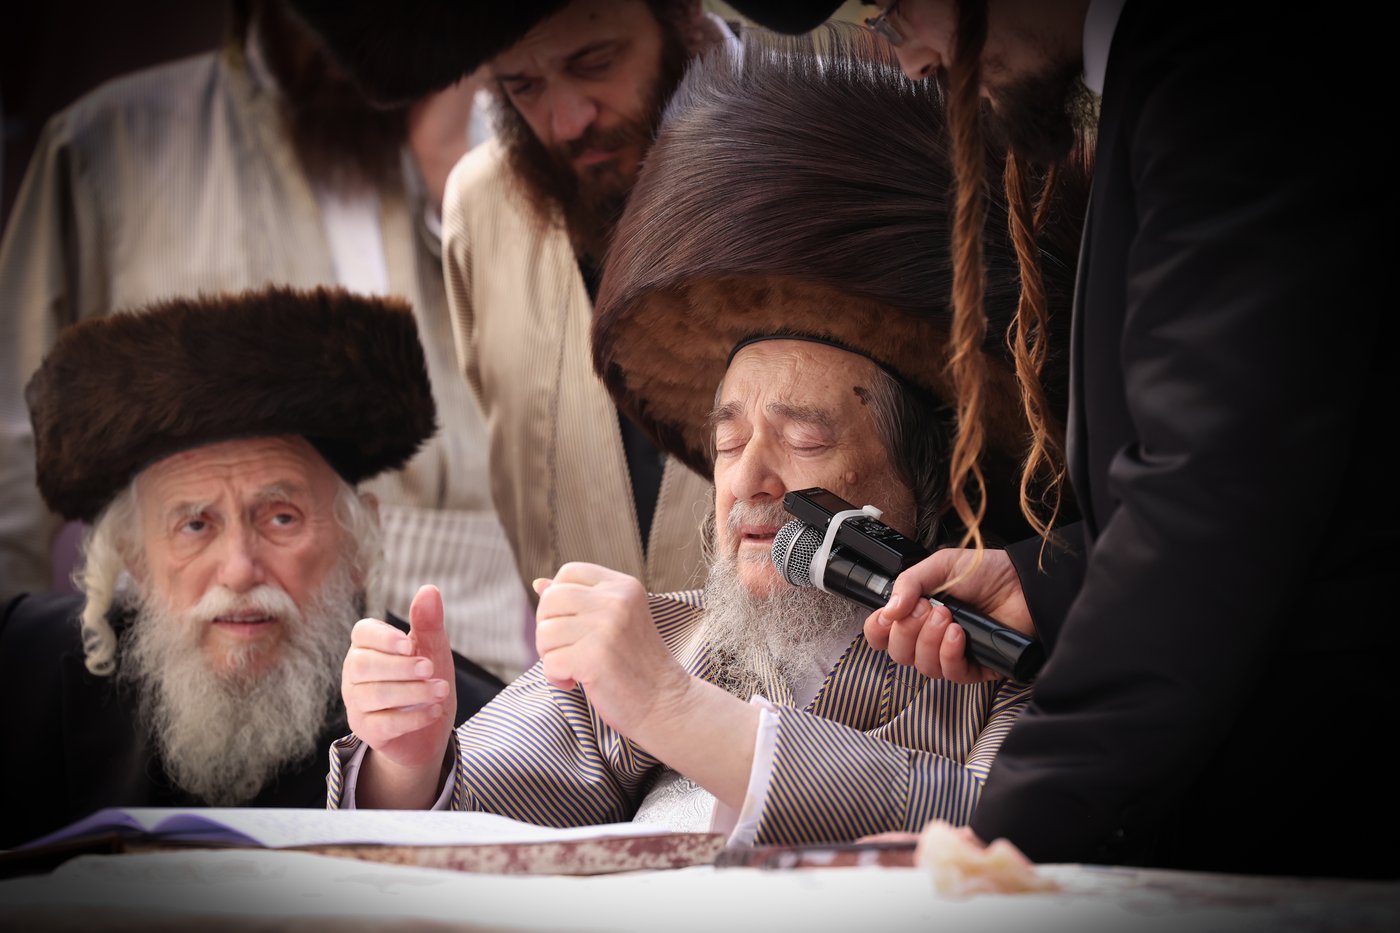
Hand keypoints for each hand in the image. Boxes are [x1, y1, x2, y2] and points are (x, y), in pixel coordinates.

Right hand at [341, 584, 455, 805]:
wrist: (431, 726)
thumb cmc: (426, 679)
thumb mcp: (433, 649)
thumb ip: (428, 623)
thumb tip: (429, 589)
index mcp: (369, 646)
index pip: (362, 633)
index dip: (383, 638)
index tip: (410, 645)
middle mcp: (355, 674)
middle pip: (363, 665)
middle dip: (399, 667)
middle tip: (429, 668)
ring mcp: (357, 703)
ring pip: (373, 695)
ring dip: (411, 692)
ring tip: (441, 690)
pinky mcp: (367, 730)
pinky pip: (382, 724)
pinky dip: (411, 718)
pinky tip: (434, 711)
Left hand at [533, 562, 692, 739]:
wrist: (665, 701)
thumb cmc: (636, 663)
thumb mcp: (616, 620)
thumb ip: (580, 600)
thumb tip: (539, 584)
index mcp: (623, 586)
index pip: (568, 572)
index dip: (557, 598)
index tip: (570, 624)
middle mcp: (616, 601)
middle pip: (551, 599)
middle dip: (547, 628)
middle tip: (565, 649)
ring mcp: (607, 628)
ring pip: (545, 633)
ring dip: (550, 656)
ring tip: (573, 668)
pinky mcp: (596, 658)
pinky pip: (550, 662)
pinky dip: (556, 678)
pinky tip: (575, 682)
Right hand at [863, 547, 1031, 682]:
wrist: (1024, 583)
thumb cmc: (988, 572)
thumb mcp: (941, 565)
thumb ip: (909, 583)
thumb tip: (888, 610)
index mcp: (917, 612)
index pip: (883, 634)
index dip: (878, 630)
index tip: (889, 616)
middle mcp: (930, 637)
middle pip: (898, 653)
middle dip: (907, 631)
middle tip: (927, 607)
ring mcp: (952, 654)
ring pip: (922, 666)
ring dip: (929, 640)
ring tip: (948, 616)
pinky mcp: (976, 668)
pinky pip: (951, 673)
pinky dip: (949, 653)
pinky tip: (958, 634)